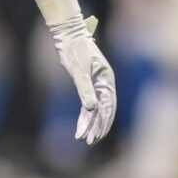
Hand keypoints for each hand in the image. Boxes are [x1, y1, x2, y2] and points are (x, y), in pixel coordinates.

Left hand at [51, 15, 116, 144]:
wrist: (68, 35)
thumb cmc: (75, 50)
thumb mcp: (79, 70)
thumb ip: (85, 89)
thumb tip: (91, 108)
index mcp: (107, 80)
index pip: (109, 105)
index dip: (104, 121)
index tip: (98, 135)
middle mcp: (104, 84)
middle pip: (104, 110)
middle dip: (97, 126)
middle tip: (90, 141)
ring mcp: (96, 85)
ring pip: (95, 110)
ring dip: (90, 124)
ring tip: (84, 139)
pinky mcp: (86, 85)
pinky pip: (87, 104)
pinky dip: (84, 116)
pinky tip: (80, 127)